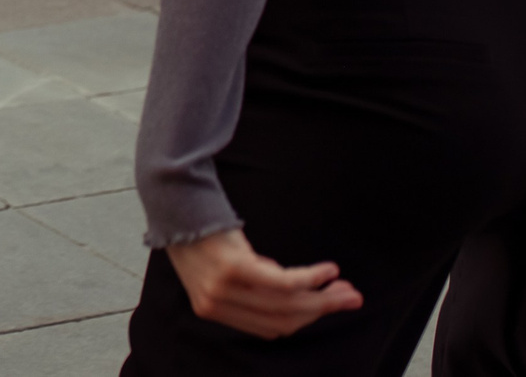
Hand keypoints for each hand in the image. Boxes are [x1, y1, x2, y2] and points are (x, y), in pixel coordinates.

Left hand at [165, 229, 362, 338]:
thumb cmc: (200, 228)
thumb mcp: (220, 264)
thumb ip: (250, 284)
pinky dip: (310, 278)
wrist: (175, 198)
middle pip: (283, 319)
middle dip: (322, 310)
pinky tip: (328, 270)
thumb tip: (293, 291)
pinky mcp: (234, 268)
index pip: (270, 327)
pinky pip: (282, 283)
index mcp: (213, 310)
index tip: (329, 305)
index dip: (304, 318)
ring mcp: (223, 289)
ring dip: (323, 297)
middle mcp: (216, 305)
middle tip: (351, 299)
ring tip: (345, 286)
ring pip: (286, 304)